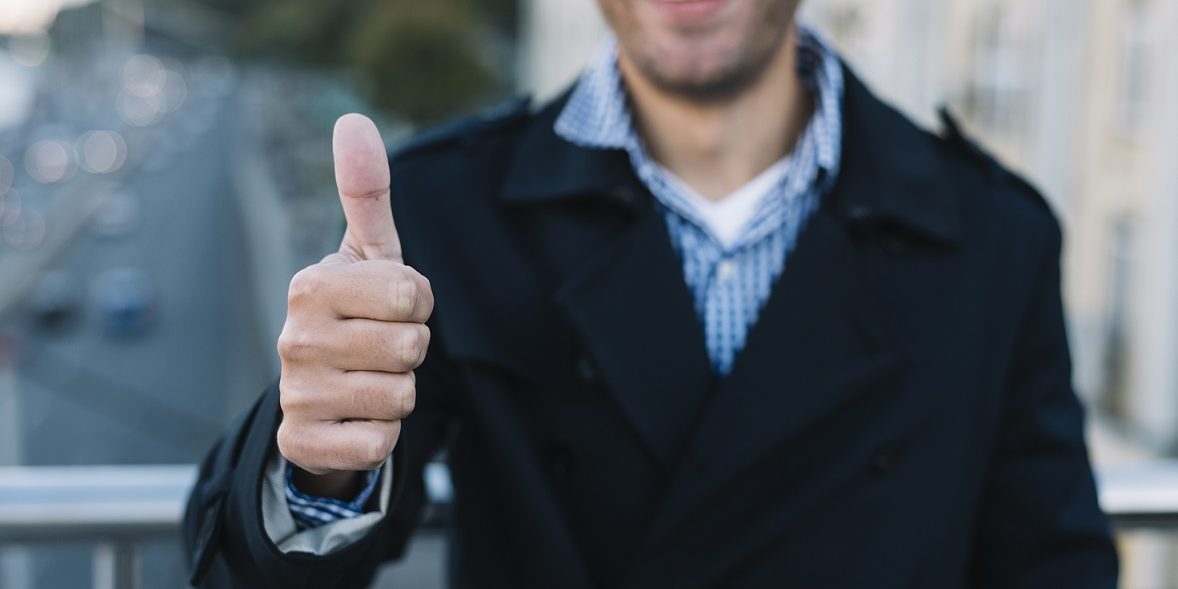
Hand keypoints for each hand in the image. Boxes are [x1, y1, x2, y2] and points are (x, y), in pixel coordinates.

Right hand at [276, 114, 432, 495]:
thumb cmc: (355, 313)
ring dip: (399, 393)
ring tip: (369, 379)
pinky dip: (383, 435)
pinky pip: (381, 445)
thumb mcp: (367, 254)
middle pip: (412, 347)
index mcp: (312, 285)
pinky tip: (356, 418)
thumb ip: (366, 192)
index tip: (393, 306)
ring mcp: (295, 393)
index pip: (413, 295)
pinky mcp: (302, 443)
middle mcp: (294, 338)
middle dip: (411, 349)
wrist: (318, 397)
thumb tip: (353, 119)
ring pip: (401, 397)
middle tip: (380, 346)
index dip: (419, 304)